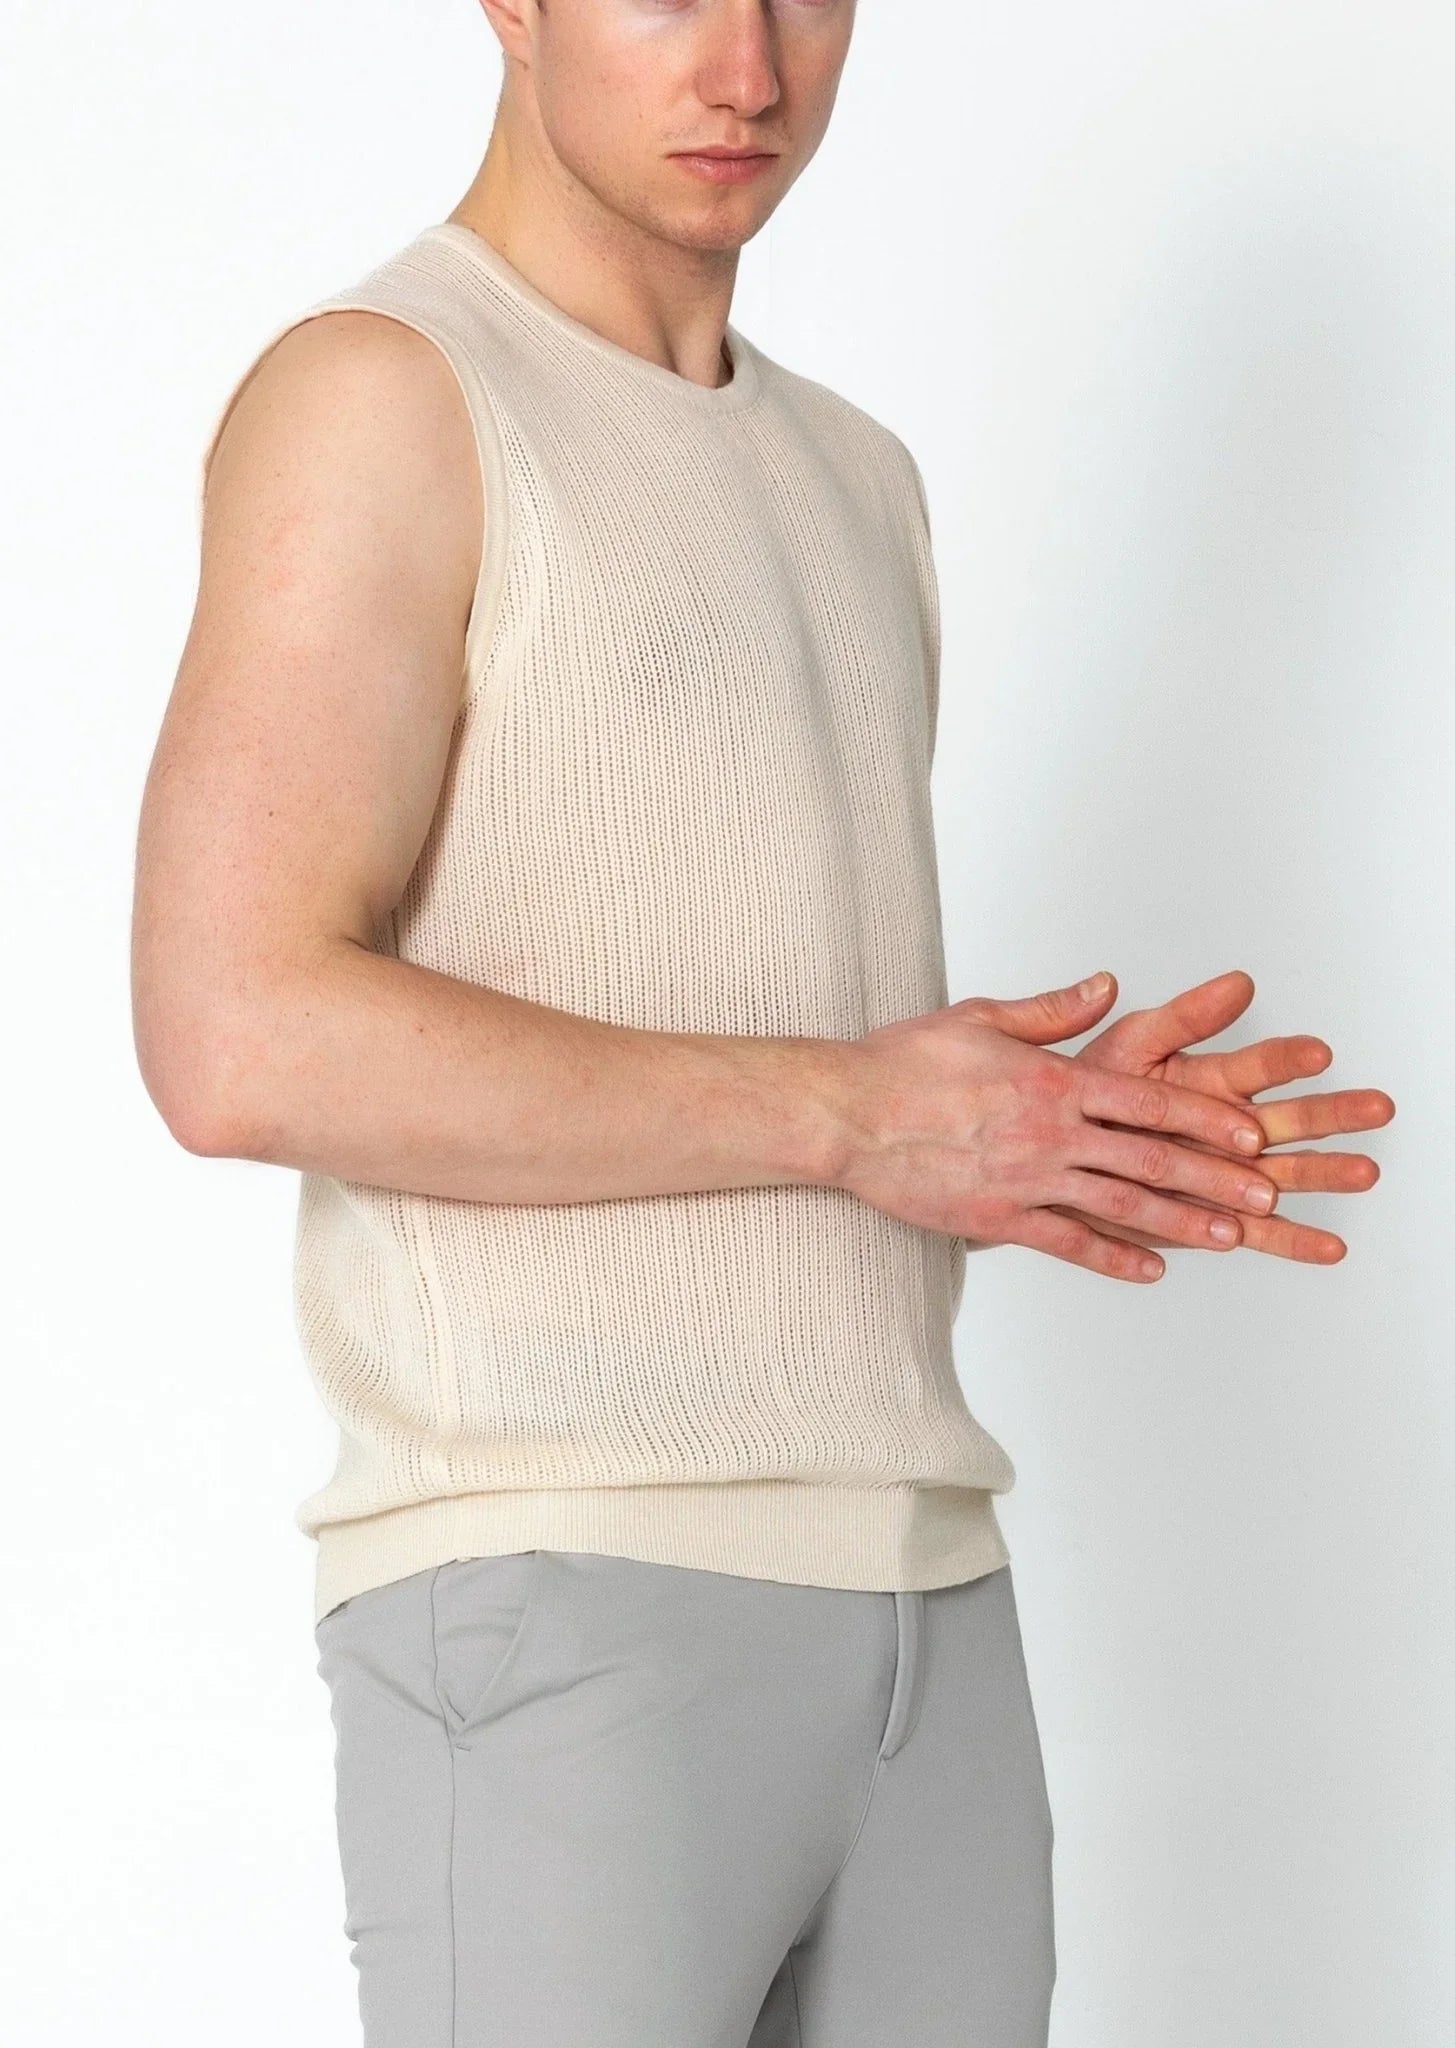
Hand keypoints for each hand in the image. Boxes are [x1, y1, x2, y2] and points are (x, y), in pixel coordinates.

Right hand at [835, 974, 1283, 1283]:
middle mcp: (1050, 1133)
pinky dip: (1114, 1258)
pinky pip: (1069, 1244)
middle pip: (1152, 1157)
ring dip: (1183, 1222)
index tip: (1250, 1132)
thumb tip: (1107, 986)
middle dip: (1216, 1176)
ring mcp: (1026, 1181)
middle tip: (1268, 1190)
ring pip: (1121, 1205)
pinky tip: (1152, 1270)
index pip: (1150, 1100)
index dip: (1207, 1118)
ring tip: (1233, 1236)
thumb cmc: (904, 1062)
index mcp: (1053, 1080)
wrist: (845, 1115)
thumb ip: (1053, 1010)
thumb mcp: (982, 1018)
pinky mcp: (998, 1220)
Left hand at [1063, 968, 1394, 1264]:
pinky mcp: (1212, 1216)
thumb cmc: (1092, 1092)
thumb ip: (1184, 1019)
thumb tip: (1237, 982)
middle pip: (1289, 1118)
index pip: (1257, 1066)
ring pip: (1285, 1172)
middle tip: (1375, 1106)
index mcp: (1211, 1082)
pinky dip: (1293, 1240)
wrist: (1056, 1150)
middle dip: (1333, 1114)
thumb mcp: (1132, 1045)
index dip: (1285, 1059)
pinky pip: (1258, 1232)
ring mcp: (1225, 1173)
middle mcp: (1228, 1127)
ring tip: (1365, 1170)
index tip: (1316, 1051)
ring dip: (1326, 1173)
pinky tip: (1331, 1246)